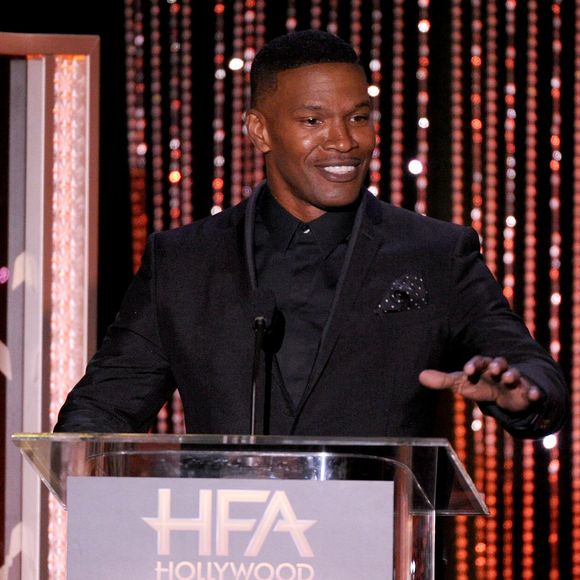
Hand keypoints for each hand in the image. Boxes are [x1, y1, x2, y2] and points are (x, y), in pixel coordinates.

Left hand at [419, 355, 541, 412]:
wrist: (506, 394)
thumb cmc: (481, 385)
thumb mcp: (462, 384)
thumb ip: (443, 380)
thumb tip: (420, 376)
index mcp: (482, 366)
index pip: (477, 362)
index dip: (473, 365)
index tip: (467, 371)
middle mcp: (499, 370)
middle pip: (498, 363)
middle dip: (495, 365)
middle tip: (492, 368)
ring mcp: (515, 379)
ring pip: (515, 374)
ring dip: (513, 375)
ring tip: (510, 378)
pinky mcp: (527, 390)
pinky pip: (533, 389)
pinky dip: (534, 391)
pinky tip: (534, 395)